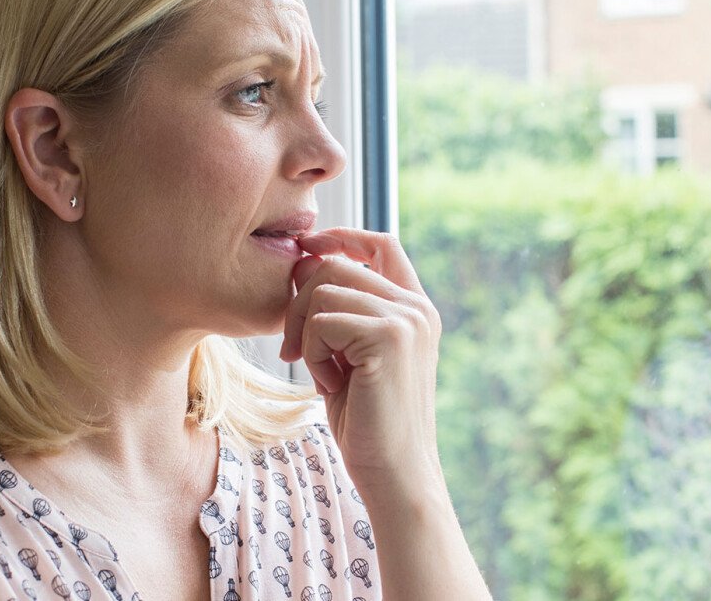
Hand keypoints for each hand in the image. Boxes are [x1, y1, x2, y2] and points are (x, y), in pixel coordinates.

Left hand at [279, 227, 444, 495]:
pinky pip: (321, 322)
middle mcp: (417, 307)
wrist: (395, 473)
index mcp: (415, 308)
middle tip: (293, 350)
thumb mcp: (354, 356)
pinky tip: (329, 385)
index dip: (339, 237)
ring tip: (322, 374)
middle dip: (299, 304)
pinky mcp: (388, 337)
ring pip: (322, 291)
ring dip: (305, 335)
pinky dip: (312, 355)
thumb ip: (342, 313)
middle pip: (335, 265)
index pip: (380, 242)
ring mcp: (406, 320)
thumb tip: (303, 264)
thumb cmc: (369, 422)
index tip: (305, 250)